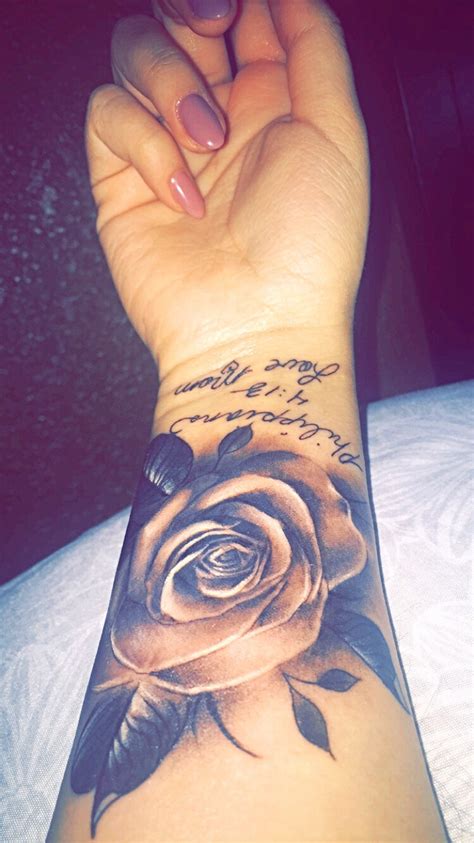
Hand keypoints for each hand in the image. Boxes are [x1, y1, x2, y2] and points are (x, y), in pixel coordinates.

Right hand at [86, 0, 368, 380]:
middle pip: (175, 19)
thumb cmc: (307, 248)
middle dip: (188, 9)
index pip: (245, 17)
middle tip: (213, 29)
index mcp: (272, 101)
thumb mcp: (336, 134)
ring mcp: (165, 144)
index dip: (238, 1)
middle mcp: (215, 116)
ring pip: (133, 52)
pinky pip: (108, 114)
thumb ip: (315, 50)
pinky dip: (145, 144)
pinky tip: (184, 196)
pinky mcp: (120, 178)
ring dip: (171, 82)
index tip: (240, 9)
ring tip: (207, 142)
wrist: (256, 326)